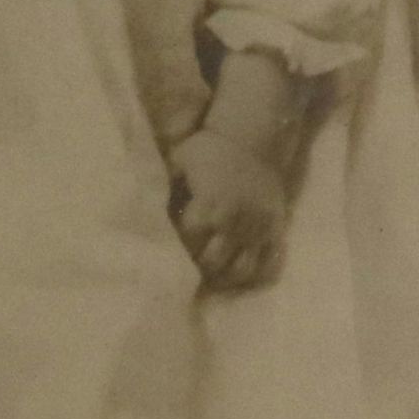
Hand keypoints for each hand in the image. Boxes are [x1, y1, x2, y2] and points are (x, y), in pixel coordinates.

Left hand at [168, 126, 288, 290]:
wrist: (254, 141)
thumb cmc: (211, 150)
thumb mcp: (181, 157)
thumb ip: (163, 183)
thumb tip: (144, 206)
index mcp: (210, 202)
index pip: (189, 239)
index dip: (177, 247)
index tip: (168, 250)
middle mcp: (235, 220)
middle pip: (213, 261)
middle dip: (197, 267)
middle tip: (187, 268)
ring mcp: (257, 229)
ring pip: (240, 270)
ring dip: (223, 277)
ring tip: (210, 277)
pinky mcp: (275, 232)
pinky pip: (267, 265)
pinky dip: (252, 275)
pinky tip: (236, 275)